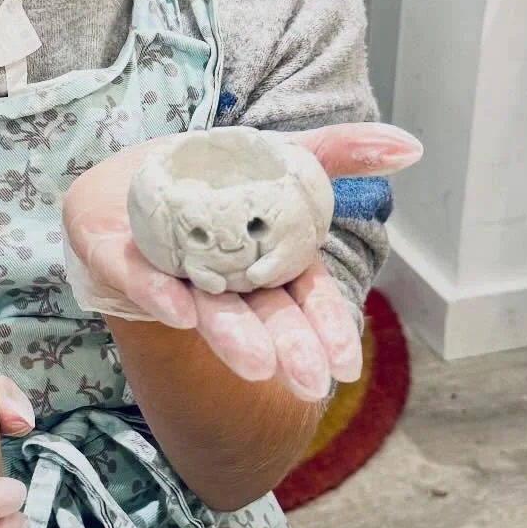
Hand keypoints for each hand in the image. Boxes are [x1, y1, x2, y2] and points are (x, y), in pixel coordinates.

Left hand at [61, 123, 421, 403]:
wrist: (122, 174)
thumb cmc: (206, 179)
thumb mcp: (276, 157)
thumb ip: (336, 153)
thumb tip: (410, 146)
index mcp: (260, 263)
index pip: (301, 299)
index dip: (323, 329)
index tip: (345, 366)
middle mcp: (218, 278)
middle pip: (257, 316)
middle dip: (285, 347)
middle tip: (306, 381)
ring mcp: (167, 272)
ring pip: (202, 308)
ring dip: (229, 335)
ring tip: (254, 362)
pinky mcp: (115, 257)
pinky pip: (134, 278)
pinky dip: (155, 293)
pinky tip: (176, 309)